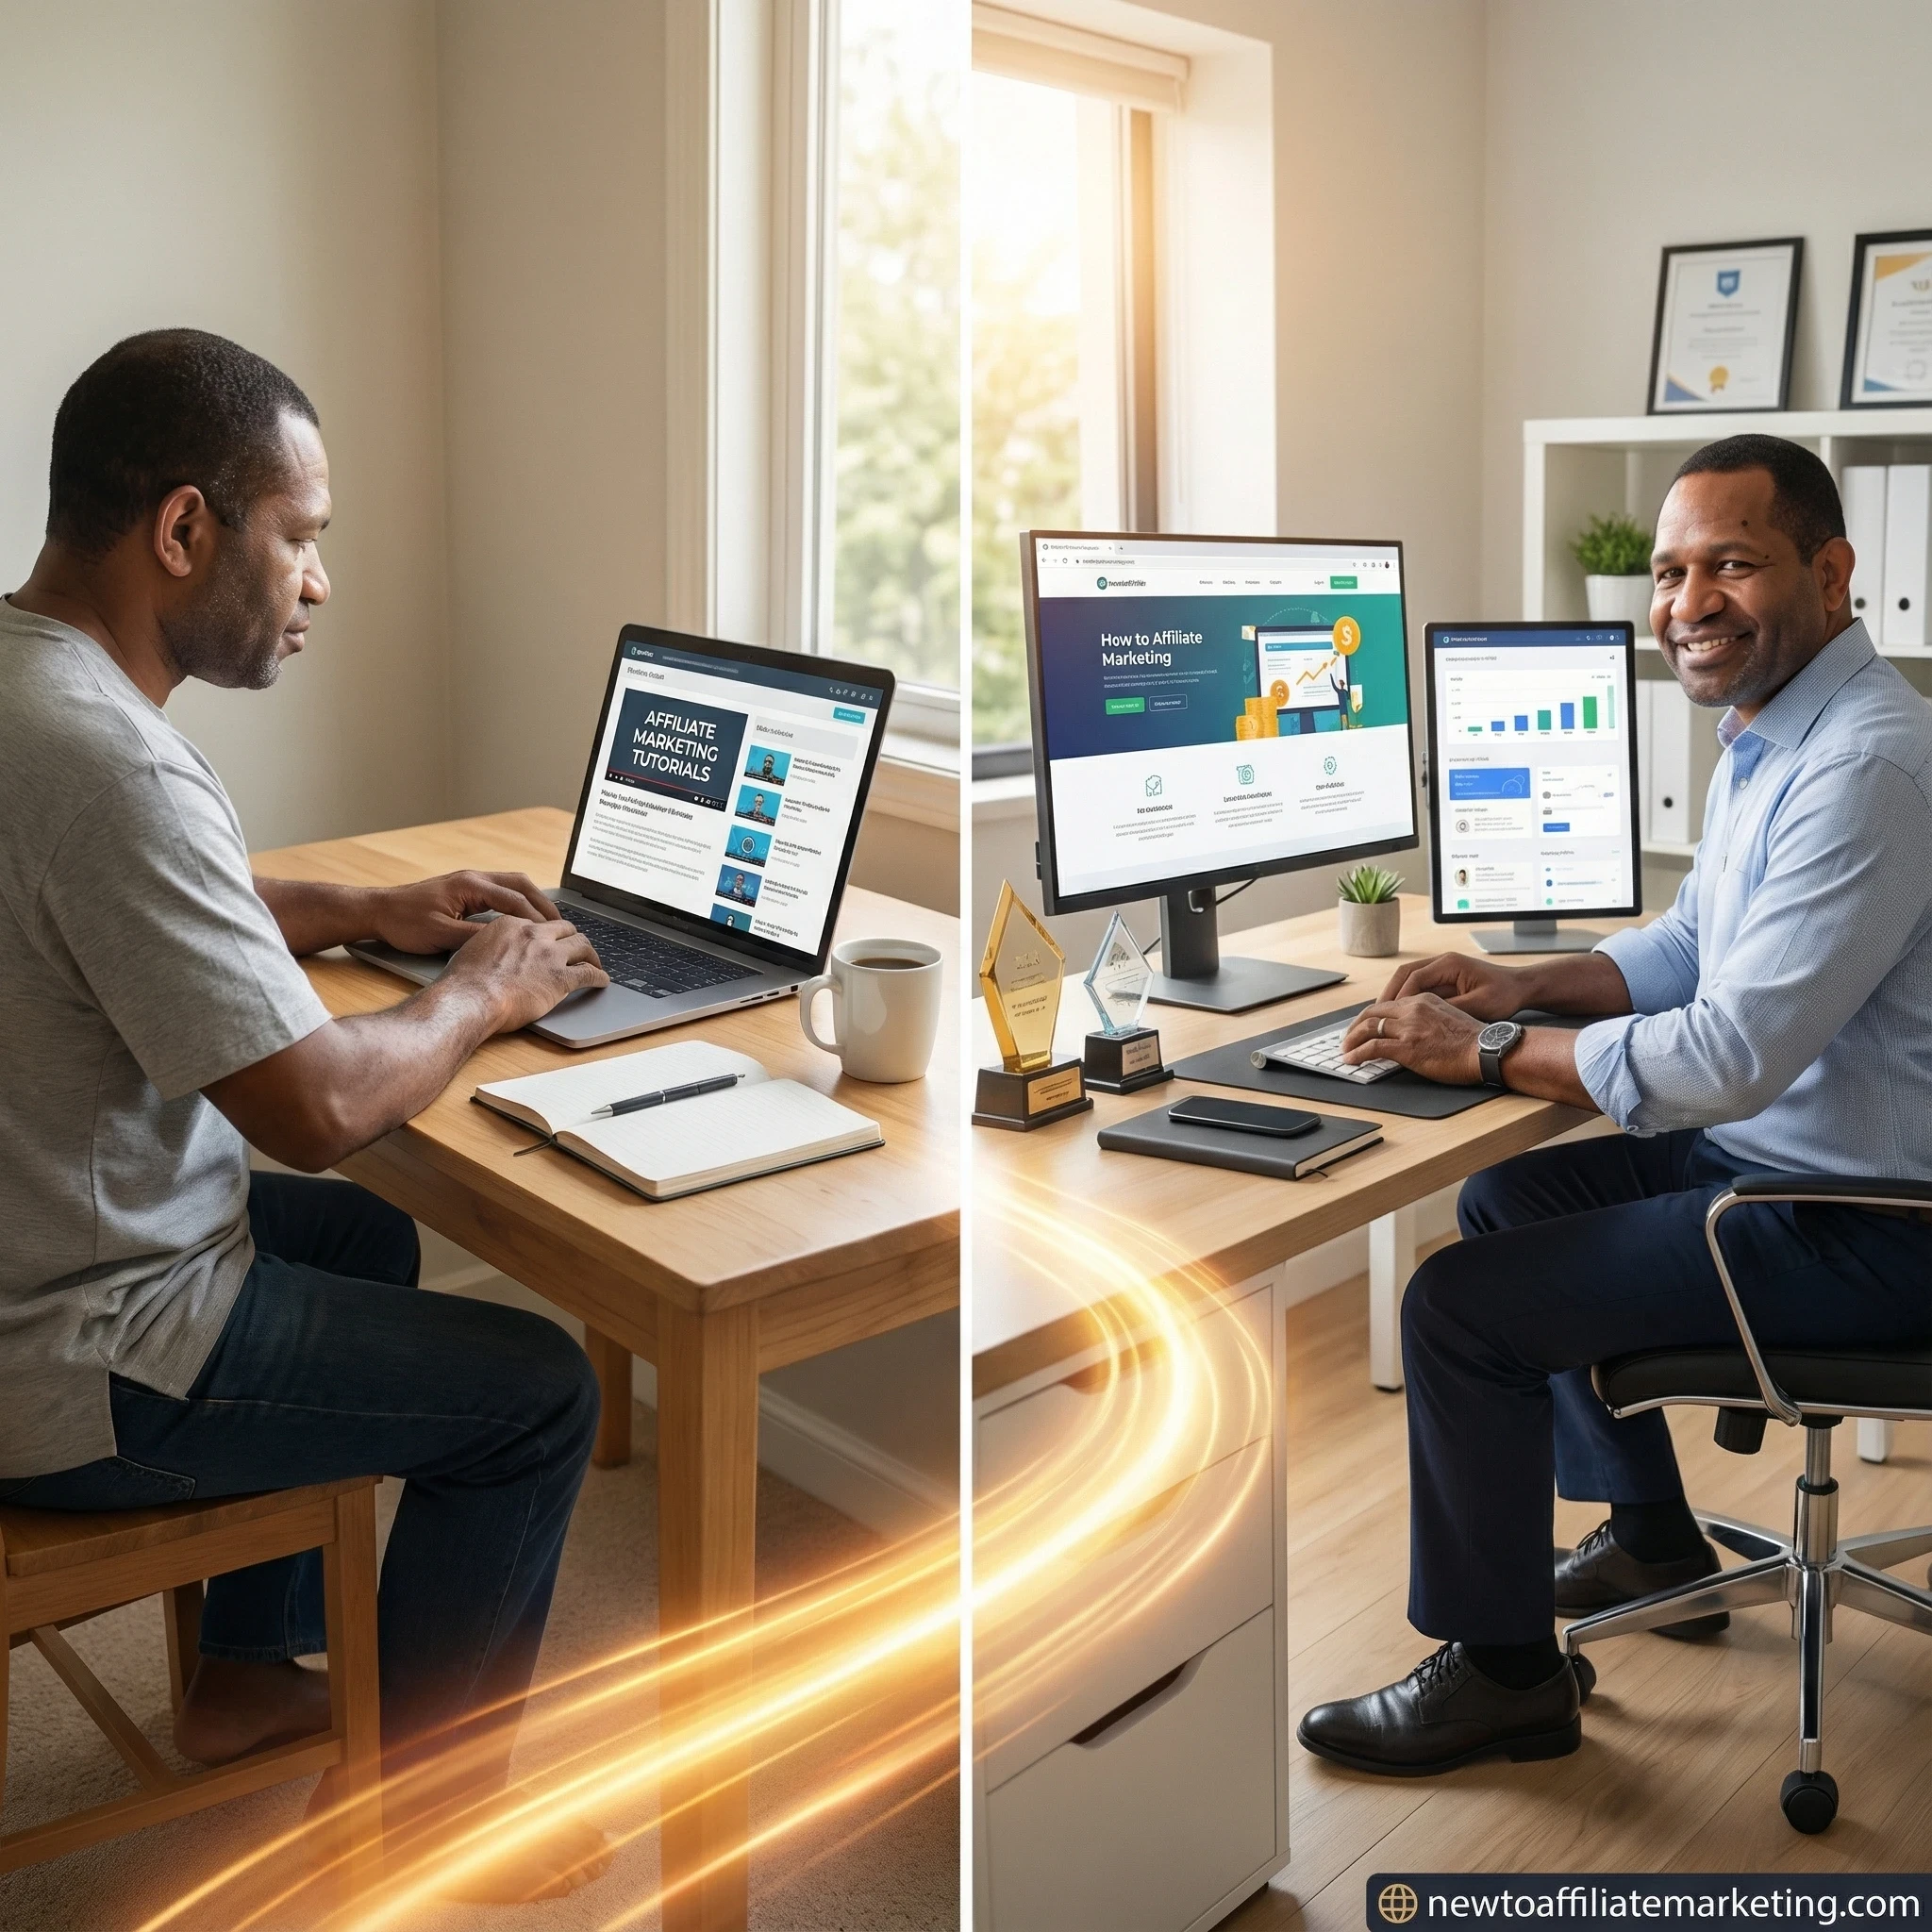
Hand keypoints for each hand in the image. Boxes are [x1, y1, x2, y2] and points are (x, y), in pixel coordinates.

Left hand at [371, 872, 562, 954]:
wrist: (378, 910)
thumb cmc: (403, 922)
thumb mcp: (439, 934)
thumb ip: (474, 937)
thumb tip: (506, 941)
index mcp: (469, 885)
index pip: (514, 900)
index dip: (536, 919)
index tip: (552, 935)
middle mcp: (473, 878)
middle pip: (521, 884)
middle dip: (544, 903)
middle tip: (561, 924)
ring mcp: (470, 882)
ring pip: (513, 884)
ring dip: (533, 900)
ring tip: (549, 921)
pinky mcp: (466, 889)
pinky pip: (501, 891)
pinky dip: (519, 902)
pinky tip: (524, 918)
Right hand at [440, 915, 608, 1031]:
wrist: (470, 998)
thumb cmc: (464, 981)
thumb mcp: (473, 948)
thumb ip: (491, 944)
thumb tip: (494, 952)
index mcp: (512, 924)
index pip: (539, 924)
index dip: (547, 934)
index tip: (550, 942)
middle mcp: (534, 934)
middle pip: (565, 929)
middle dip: (573, 938)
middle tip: (577, 948)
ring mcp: (550, 955)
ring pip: (583, 946)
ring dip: (591, 955)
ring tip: (594, 963)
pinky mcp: (561, 978)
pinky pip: (589, 973)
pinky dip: (599, 977)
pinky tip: (601, 981)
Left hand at [1343, 993, 1482, 1084]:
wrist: (1487, 1050)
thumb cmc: (1474, 1040)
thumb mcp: (1448, 1016)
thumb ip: (1427, 1018)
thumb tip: (1413, 1030)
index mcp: (1423, 1000)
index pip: (1388, 1004)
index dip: (1371, 1016)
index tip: (1364, 1026)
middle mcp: (1413, 1009)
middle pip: (1372, 1013)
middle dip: (1355, 1026)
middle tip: (1348, 1038)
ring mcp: (1409, 1027)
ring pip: (1368, 1028)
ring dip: (1352, 1040)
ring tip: (1345, 1050)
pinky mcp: (1407, 1047)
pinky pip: (1372, 1048)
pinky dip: (1357, 1054)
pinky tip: (1351, 1060)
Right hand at [1377, 950, 1524, 1021]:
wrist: (1521, 987)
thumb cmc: (1505, 995)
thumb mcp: (1480, 1005)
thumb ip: (1451, 1010)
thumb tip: (1425, 1019)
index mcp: (1450, 964)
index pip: (1415, 977)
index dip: (1400, 996)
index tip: (1389, 1014)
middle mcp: (1442, 962)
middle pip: (1404, 974)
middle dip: (1388, 994)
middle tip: (1375, 1014)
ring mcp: (1441, 968)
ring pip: (1407, 978)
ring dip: (1393, 996)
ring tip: (1381, 1015)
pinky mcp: (1443, 978)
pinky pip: (1417, 985)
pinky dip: (1405, 999)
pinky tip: (1399, 1014)